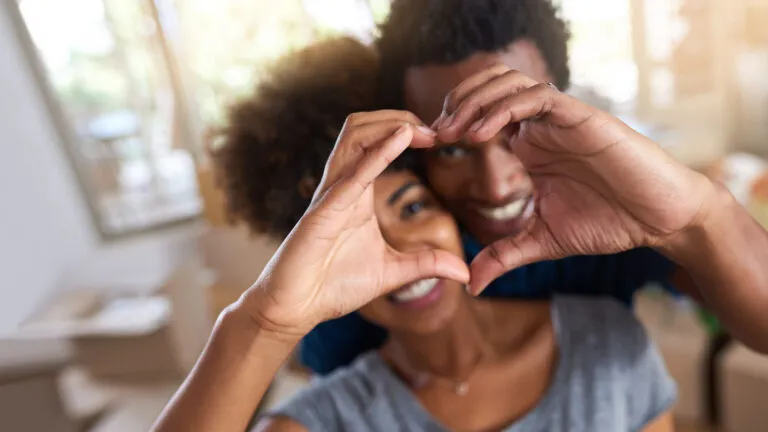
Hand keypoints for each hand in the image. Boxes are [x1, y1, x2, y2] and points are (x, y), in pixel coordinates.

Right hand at [239, 111, 468, 336]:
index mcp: (356, 192)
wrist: (296, 309)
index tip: (440, 137)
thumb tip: (465, 271)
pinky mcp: (323, 214)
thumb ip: (426, 264)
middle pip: (362, 127)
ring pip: (353, 137)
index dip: (407, 129)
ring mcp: (330, 196)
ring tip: (422, 130)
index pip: (376, 141)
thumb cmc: (334, 286)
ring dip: (388, 124)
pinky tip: (402, 138)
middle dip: (399, 117)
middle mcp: (342, 186)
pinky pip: (352, 175)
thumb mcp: (393, 272)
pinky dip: (378, 154)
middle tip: (436, 130)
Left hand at [432, 65, 715, 292]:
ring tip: (453, 131)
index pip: (480, 115)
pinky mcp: (581, 117)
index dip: (451, 123)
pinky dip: (503, 108)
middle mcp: (540, 126)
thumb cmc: (609, 222)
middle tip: (434, 134)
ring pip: (507, 83)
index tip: (428, 145)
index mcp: (527, 146)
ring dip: (474, 101)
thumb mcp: (543, 241)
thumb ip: (505, 256)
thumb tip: (470, 285)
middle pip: (487, 88)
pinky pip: (535, 98)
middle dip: (455, 105)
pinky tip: (482, 134)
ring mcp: (559, 119)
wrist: (661, 220)